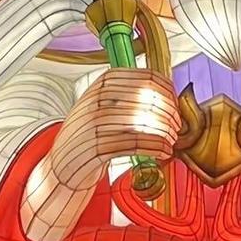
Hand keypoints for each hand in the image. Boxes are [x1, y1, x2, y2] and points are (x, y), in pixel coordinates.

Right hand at [48, 68, 180, 192]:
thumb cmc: (91, 133)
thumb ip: (131, 95)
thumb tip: (170, 96)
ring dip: (164, 132)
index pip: (147, 78)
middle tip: (176, 127)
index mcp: (103, 81)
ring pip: (141, 121)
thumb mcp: (105, 104)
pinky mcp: (95, 146)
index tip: (176, 107)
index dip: (168, 93)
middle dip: (168, 114)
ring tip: (171, 141)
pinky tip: (164, 151)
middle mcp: (97, 98)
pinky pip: (134, 143)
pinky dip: (154, 147)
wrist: (64, 162)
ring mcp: (93, 122)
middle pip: (146, 99)